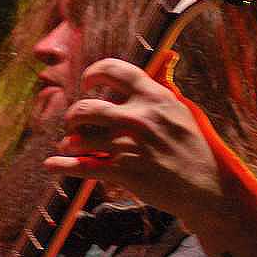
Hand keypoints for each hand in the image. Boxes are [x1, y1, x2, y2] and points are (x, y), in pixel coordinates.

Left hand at [42, 58, 223, 222]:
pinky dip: (62, 166)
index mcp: (153, 97)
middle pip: (86, 107)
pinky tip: (51, 165)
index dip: (93, 73)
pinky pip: (83, 167)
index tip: (87, 82)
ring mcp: (130, 145)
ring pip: (81, 139)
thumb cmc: (193, 148)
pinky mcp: (125, 172)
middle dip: (73, 116)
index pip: (113, 70)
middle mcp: (139, 117)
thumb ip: (158, 93)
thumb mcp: (181, 111)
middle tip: (74, 122)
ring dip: (69, 142)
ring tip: (69, 145)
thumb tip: (145, 74)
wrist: (205, 186)